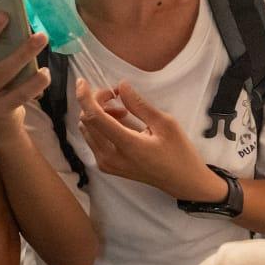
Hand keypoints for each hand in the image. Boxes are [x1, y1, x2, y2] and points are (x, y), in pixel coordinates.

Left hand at [74, 80, 222, 200]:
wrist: (182, 182)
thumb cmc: (179, 152)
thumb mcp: (165, 123)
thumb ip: (139, 105)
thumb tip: (121, 86)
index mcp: (127, 145)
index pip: (95, 117)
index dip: (85, 97)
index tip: (82, 82)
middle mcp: (110, 157)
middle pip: (87, 121)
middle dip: (96, 102)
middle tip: (116, 95)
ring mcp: (106, 164)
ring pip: (87, 130)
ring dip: (98, 114)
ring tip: (122, 111)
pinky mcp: (106, 167)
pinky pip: (92, 139)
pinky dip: (100, 126)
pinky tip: (119, 123)